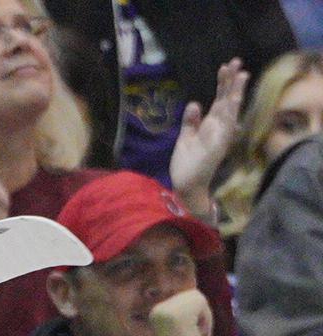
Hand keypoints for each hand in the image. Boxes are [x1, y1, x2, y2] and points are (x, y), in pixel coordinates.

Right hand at [149, 286, 214, 335]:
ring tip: (198, 334)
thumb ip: (184, 311)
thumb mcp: (179, 326)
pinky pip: (202, 303)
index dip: (193, 313)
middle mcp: (158, 308)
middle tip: (196, 333)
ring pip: (197, 297)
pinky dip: (207, 318)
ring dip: (204, 316)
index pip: (183, 297)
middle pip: (190, 295)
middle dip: (199, 313)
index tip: (190, 331)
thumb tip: (197, 295)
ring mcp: (167, 310)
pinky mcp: (179, 314)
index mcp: (156, 312)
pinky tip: (200, 334)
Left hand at [169, 58, 247, 220]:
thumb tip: (195, 103)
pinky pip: (226, 128)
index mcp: (211, 124)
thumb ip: (191, 121)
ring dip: (235, 92)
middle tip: (236, 61)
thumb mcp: (186, 137)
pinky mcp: (219, 146)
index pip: (220, 99)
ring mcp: (221, 135)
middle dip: (231, 81)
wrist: (186, 183)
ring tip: (241, 74)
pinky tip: (232, 100)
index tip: (224, 67)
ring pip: (231, 110)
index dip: (223, 84)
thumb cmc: (188, 162)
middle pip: (227, 100)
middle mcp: (219, 127)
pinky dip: (229, 114)